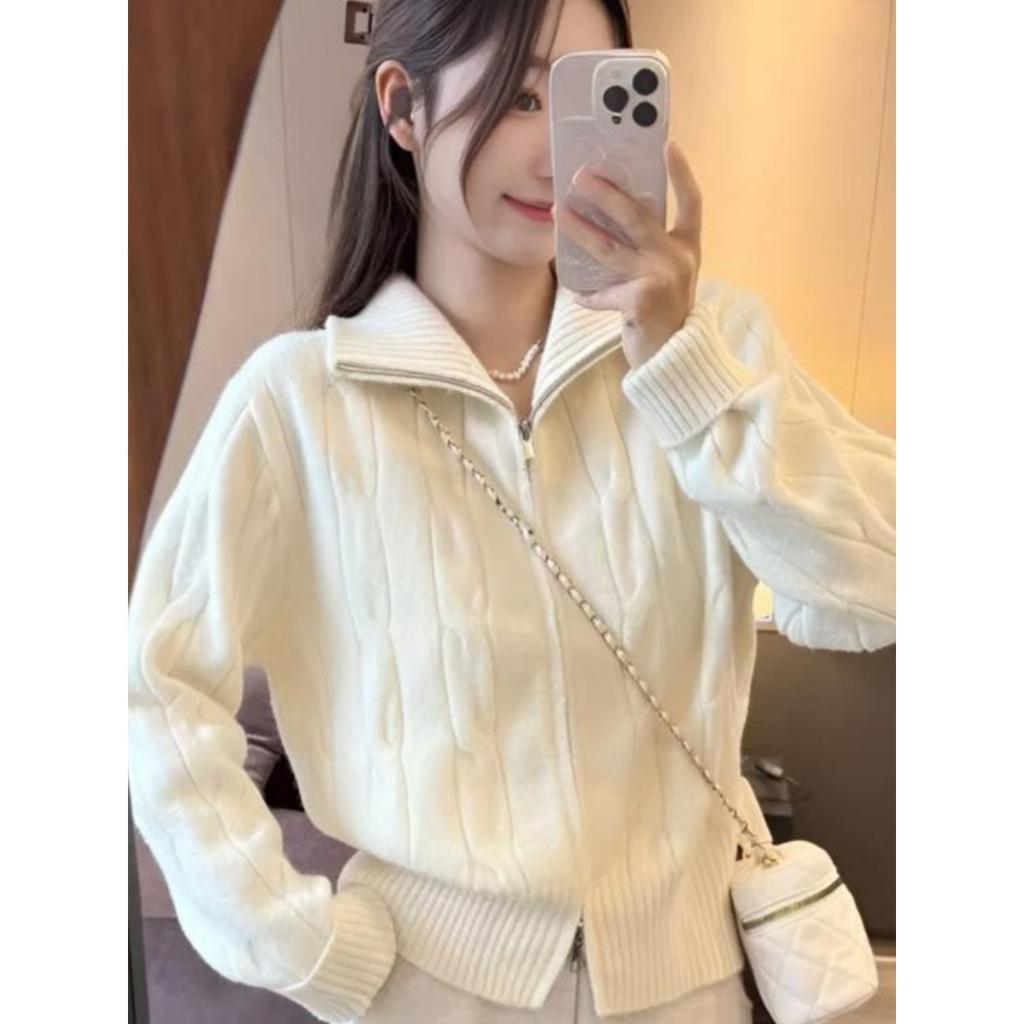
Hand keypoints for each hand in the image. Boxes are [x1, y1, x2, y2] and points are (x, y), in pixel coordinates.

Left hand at [553, 138, 702, 368]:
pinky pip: (602, 292)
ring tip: (557, 212)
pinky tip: (576, 293)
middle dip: (606, 193)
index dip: (681, 173)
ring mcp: (660, 277)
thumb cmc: (665, 316)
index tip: (668, 144)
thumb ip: (650, 251)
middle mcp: (677, 258)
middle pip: (638, 215)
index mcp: (687, 248)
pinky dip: (588, 294)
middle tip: (580, 175)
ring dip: (580, 228)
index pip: (691, 202)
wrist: (673, 361)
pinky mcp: (640, 299)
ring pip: (610, 247)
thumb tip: (608, 220)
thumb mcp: (667, 278)